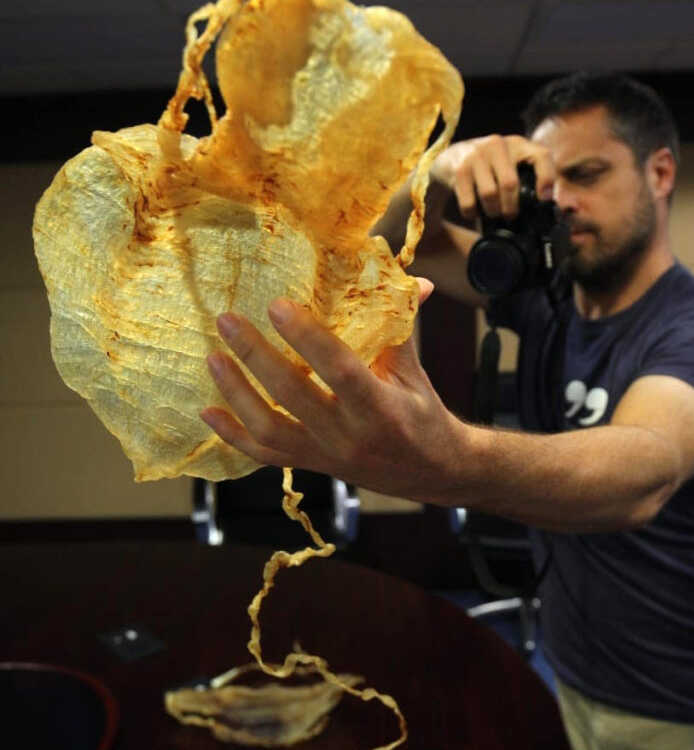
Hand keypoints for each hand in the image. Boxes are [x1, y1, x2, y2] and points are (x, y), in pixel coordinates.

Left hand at [200, 280, 471, 503]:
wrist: (430, 472)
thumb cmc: (422, 414)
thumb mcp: (414, 371)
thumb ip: (400, 325)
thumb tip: (412, 277)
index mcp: (381, 409)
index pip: (339, 371)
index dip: (307, 338)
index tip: (277, 306)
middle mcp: (349, 437)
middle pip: (292, 396)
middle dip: (255, 355)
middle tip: (228, 320)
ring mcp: (326, 456)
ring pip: (269, 430)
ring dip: (236, 393)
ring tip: (213, 357)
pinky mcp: (311, 465)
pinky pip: (263, 455)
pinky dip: (231, 434)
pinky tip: (207, 411)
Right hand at [431, 134, 554, 221]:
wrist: (450, 159)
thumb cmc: (487, 166)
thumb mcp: (508, 163)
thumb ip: (527, 176)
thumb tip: (547, 204)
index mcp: (517, 143)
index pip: (541, 155)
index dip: (546, 178)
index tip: (544, 199)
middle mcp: (498, 144)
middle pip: (510, 184)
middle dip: (511, 208)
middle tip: (510, 216)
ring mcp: (476, 154)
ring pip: (490, 194)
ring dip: (492, 211)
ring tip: (492, 213)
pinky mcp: (459, 168)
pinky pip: (469, 201)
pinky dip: (472, 213)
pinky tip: (473, 211)